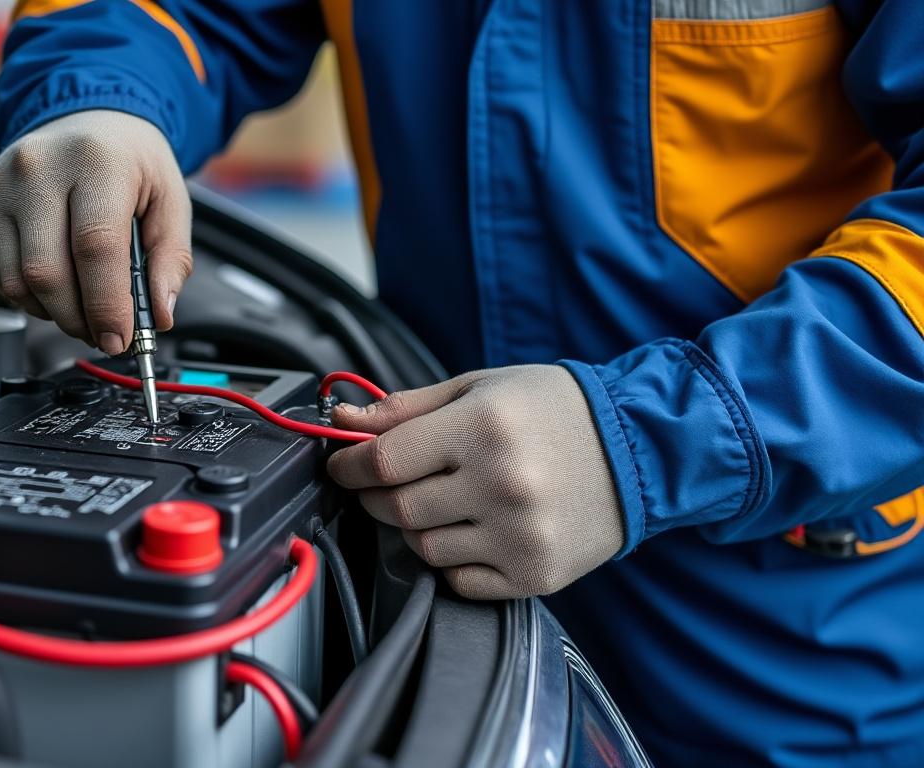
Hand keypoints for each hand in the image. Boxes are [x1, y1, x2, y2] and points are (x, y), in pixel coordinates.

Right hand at [0, 110, 191, 353]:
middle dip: (79, 318)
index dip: (107, 304)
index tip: (120, 338)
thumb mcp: (169, 201)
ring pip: (18, 282)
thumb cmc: (129, 163)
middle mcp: (38, 167)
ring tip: (83, 310)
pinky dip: (28, 298)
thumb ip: (170, 260)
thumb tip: (159, 314)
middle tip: (104, 332)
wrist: (86, 120)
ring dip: (54, 313)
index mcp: (95, 160)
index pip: (95, 246)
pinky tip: (55, 288)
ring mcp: (0, 186)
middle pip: (48, 272)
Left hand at [327, 366, 624, 599]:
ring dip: (416, 525)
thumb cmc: (553, 410)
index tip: (344, 464)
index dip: (350, 465)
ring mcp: (519, 535)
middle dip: (375, 495)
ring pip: (423, 547)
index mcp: (484, 429)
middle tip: (385, 481)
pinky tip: (473, 529)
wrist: (639, 448)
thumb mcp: (479, 388)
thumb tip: (343, 420)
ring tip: (443, 499)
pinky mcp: (534, 574)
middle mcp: (501, 485)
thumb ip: (406, 407)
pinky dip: (451, 559)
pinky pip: (458, 580)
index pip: (384, 461)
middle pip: (397, 508)